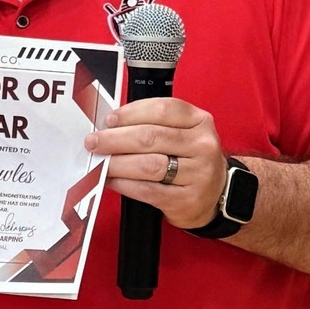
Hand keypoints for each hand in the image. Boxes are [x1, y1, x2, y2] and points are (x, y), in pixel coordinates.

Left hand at [84, 97, 226, 229]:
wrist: (216, 194)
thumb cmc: (189, 159)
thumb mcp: (181, 133)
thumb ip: (152, 124)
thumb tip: (109, 126)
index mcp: (199, 121)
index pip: (162, 109)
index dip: (130, 113)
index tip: (109, 120)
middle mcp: (202, 145)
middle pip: (150, 137)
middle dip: (115, 139)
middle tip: (93, 142)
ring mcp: (198, 174)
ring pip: (148, 165)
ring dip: (117, 163)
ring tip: (99, 162)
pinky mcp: (186, 200)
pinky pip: (148, 190)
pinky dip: (124, 184)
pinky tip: (111, 180)